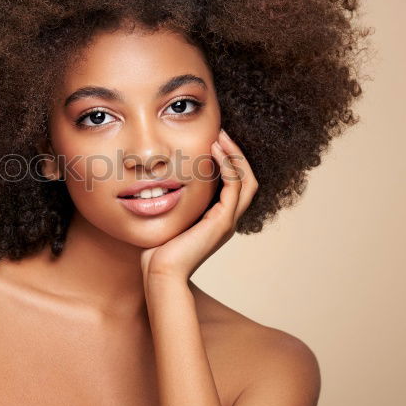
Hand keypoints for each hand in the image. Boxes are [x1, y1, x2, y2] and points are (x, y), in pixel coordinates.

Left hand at [141, 128, 257, 283]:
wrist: (160, 272)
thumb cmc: (158, 250)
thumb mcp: (170, 217)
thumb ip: (174, 201)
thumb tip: (160, 182)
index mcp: (217, 219)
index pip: (235, 184)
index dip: (229, 161)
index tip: (214, 139)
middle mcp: (227, 219)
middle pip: (247, 179)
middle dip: (236, 154)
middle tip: (221, 132)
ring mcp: (227, 221)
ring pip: (246, 180)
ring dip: (235, 155)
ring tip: (220, 136)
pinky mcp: (221, 222)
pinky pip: (234, 186)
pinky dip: (228, 165)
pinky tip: (215, 150)